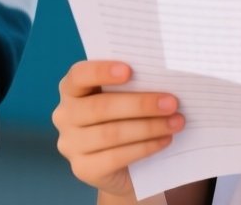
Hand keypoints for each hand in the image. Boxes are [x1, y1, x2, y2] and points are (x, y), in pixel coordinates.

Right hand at [52, 60, 184, 197]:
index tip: (129, 70)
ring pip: (111, 133)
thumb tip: (162, 77)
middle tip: (171, 102)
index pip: (79, 76)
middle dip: (139, 104)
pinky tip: (165, 140)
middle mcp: (64, 116)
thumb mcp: (124, 99)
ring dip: (148, 127)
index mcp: (71, 90)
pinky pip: (116, 157)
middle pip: (100, 107)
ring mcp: (70, 145)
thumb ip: (132, 86)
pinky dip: (145, 147)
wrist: (125, 168)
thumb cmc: (126, 120)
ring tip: (176, 122)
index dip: (101, 71)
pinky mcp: (83, 169)